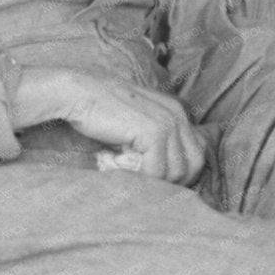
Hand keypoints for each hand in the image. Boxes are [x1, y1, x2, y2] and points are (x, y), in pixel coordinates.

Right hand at [12, 67, 207, 185]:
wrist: (78, 92)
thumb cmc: (101, 111)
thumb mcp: (137, 123)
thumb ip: (157, 139)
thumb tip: (170, 171)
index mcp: (177, 111)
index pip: (197, 154)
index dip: (178, 172)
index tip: (153, 177)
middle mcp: (178, 114)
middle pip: (193, 165)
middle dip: (170, 181)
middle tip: (140, 179)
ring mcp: (168, 122)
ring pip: (175, 172)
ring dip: (151, 180)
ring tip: (125, 169)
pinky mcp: (154, 131)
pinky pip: (157, 171)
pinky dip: (139, 177)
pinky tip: (118, 166)